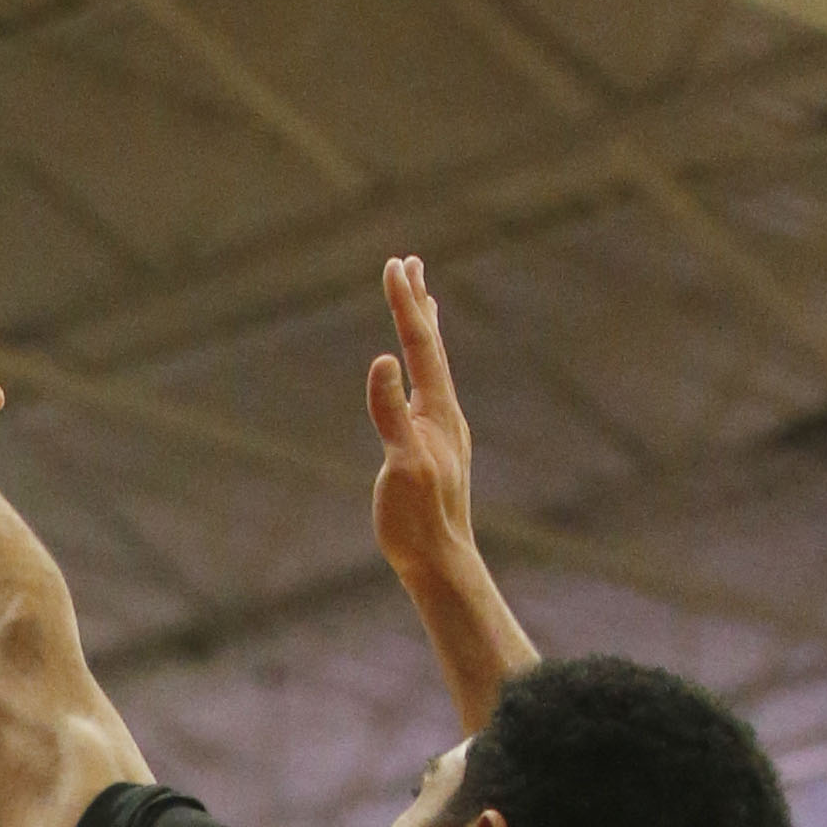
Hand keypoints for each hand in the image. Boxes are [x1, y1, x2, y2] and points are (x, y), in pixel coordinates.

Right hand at [367, 256, 481, 599]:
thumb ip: (390, 413)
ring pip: (433, 369)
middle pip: (432, 346)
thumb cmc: (418, 520)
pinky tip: (417, 381)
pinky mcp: (434, 450)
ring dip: (423, 333)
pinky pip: (427, 394)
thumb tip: (381, 361)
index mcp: (437, 411)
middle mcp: (445, 413)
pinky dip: (421, 371)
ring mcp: (442, 431)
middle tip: (411, 263)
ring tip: (422, 306)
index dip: (405, 304)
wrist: (442, 563)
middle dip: (418, 304)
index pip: (420, 344)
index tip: (394, 264)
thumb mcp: (401, 465)